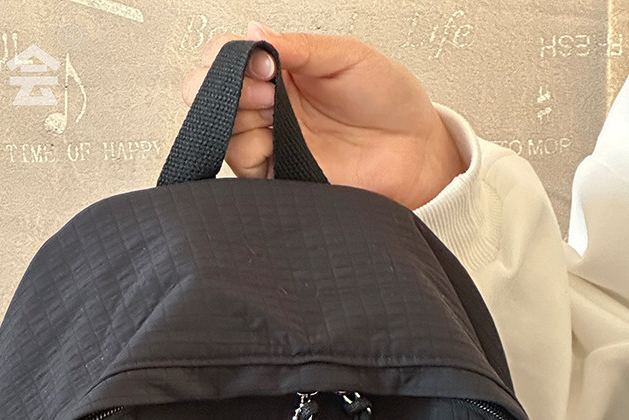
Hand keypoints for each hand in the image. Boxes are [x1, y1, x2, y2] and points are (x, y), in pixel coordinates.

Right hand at [180, 22, 465, 209]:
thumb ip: (298, 47)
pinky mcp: (281, 178)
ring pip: (223, 133)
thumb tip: (251, 32)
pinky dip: (247, 153)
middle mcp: (271, 107)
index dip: (226, 57)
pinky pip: (245, 171)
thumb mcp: (346, 55)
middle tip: (262, 88)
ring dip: (234, 118)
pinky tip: (270, 140)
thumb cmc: (391, 101)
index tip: (259, 60)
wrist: (417, 152)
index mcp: (282, 70)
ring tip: (271, 110)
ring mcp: (273, 143)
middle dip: (221, 87)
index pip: (227, 59)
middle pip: (211, 96)